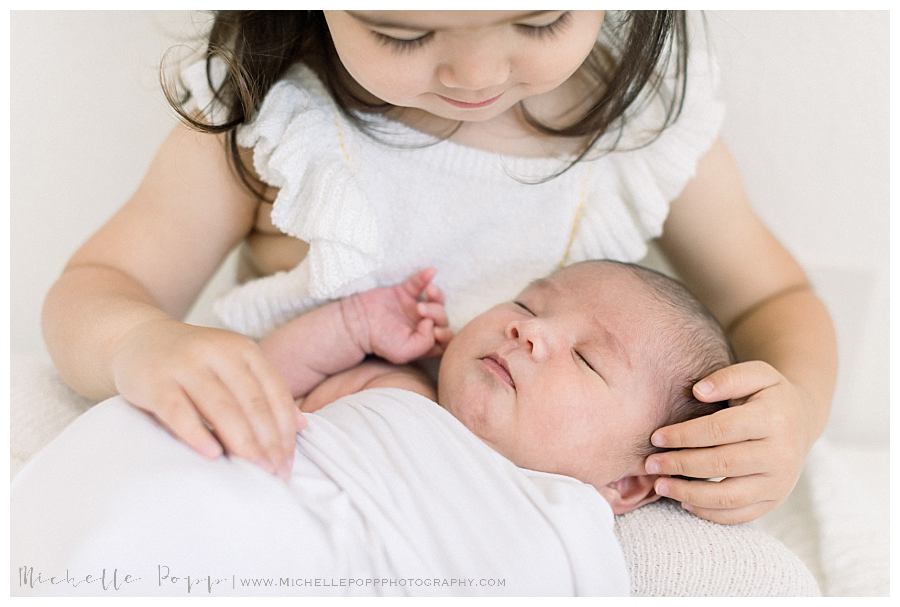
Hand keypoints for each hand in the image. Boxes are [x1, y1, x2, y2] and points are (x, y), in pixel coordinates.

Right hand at [111, 318, 306, 479]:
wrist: (139, 339)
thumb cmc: (195, 363)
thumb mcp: (234, 368)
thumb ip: (266, 393)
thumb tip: (303, 426)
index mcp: (243, 349)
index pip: (274, 393)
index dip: (285, 430)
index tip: (290, 462)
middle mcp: (218, 352)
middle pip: (252, 402)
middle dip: (268, 442)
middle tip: (276, 473)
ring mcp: (185, 364)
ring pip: (221, 407)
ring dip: (243, 442)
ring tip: (255, 470)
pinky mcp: (154, 380)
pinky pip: (178, 410)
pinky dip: (197, 433)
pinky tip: (213, 455)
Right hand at [343, 268, 452, 363]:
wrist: (357, 323)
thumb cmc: (380, 341)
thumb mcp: (404, 352)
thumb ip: (425, 343)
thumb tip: (433, 325)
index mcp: (424, 341)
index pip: (446, 337)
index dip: (446, 333)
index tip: (434, 331)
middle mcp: (422, 324)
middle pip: (443, 318)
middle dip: (437, 314)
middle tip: (421, 312)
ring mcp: (415, 307)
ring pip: (437, 300)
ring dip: (436, 297)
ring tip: (425, 296)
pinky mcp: (406, 292)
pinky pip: (420, 282)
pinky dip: (426, 277)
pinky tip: (430, 272)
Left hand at [644, 360, 813, 524]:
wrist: (801, 421)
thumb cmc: (767, 394)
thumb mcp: (755, 374)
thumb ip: (727, 378)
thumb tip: (698, 391)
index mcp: (773, 419)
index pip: (720, 430)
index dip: (685, 435)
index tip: (656, 437)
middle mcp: (780, 454)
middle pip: (722, 464)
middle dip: (680, 465)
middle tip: (650, 464)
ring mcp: (780, 482)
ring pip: (729, 496)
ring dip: (689, 494)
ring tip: (660, 486)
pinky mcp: (774, 501)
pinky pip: (739, 515)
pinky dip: (709, 513)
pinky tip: (684, 502)